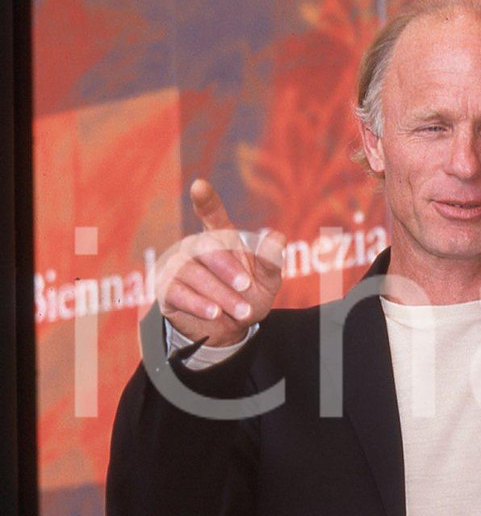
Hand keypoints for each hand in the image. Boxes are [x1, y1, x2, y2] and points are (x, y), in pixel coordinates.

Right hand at [157, 179, 284, 346]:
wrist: (228, 330)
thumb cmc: (247, 297)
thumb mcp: (266, 282)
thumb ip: (270, 261)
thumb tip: (278, 237)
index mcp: (221, 238)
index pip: (212, 214)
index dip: (206, 200)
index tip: (199, 186)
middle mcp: (196, 247)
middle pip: (206, 246)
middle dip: (228, 268)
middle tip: (246, 287)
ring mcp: (178, 266)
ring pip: (193, 272)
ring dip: (220, 293)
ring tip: (241, 311)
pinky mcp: (166, 288)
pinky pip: (177, 291)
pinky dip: (197, 303)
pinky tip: (213, 312)